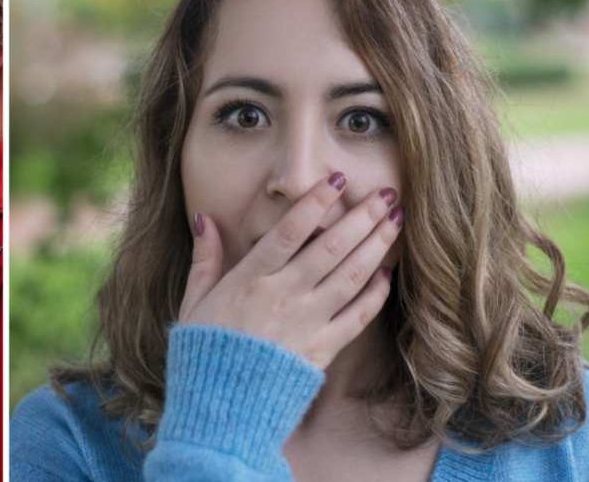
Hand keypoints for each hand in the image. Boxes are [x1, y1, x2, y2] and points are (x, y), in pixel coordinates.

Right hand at [178, 173, 401, 368]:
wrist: (221, 410)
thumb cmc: (203, 353)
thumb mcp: (193, 302)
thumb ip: (204, 259)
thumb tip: (205, 219)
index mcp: (249, 281)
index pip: (288, 232)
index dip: (314, 203)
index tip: (336, 180)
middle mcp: (283, 297)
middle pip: (329, 248)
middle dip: (360, 218)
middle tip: (385, 195)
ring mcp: (306, 324)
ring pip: (350, 277)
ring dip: (376, 247)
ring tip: (395, 222)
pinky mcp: (322, 350)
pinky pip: (357, 318)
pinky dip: (375, 294)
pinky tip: (386, 275)